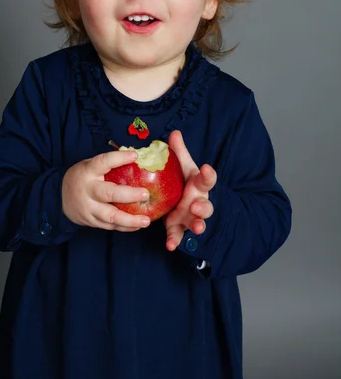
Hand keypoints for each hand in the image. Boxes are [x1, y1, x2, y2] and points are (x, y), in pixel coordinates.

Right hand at [62, 150, 150, 231]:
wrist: (59, 197)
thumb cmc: (82, 177)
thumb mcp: (90, 166)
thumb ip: (109, 164)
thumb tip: (136, 157)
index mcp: (88, 171)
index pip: (103, 162)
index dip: (119, 158)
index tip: (135, 156)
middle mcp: (88, 190)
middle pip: (108, 194)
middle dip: (129, 195)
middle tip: (145, 194)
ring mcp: (89, 208)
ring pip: (110, 216)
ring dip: (130, 220)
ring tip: (146, 220)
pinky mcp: (91, 221)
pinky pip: (110, 226)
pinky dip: (125, 227)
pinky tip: (137, 226)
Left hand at [164, 130, 215, 250]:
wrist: (186, 204)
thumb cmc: (185, 183)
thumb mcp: (183, 167)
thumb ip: (179, 152)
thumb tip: (174, 133)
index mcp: (199, 186)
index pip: (207, 180)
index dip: (208, 175)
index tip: (207, 168)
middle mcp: (198, 202)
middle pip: (206, 206)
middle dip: (204, 207)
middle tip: (197, 205)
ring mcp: (191, 217)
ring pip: (197, 223)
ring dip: (197, 226)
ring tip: (196, 228)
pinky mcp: (179, 228)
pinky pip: (178, 236)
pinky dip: (175, 241)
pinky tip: (170, 246)